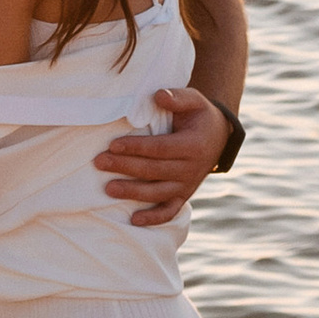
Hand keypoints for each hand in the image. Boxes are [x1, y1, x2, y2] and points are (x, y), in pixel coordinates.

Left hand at [96, 87, 227, 228]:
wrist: (219, 137)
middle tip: (100, 162)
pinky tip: (134, 220)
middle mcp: (192, 168)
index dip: (137, 148)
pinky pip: (170, 210)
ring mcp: (188, 184)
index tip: (113, 145)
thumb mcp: (194, 100)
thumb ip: (177, 97)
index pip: (161, 148)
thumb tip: (158, 96)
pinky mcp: (184, 195)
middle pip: (155, 170)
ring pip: (158, 192)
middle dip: (125, 167)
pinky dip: (154, 218)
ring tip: (108, 189)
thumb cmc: (199, 115)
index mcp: (194, 144)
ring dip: (133, 192)